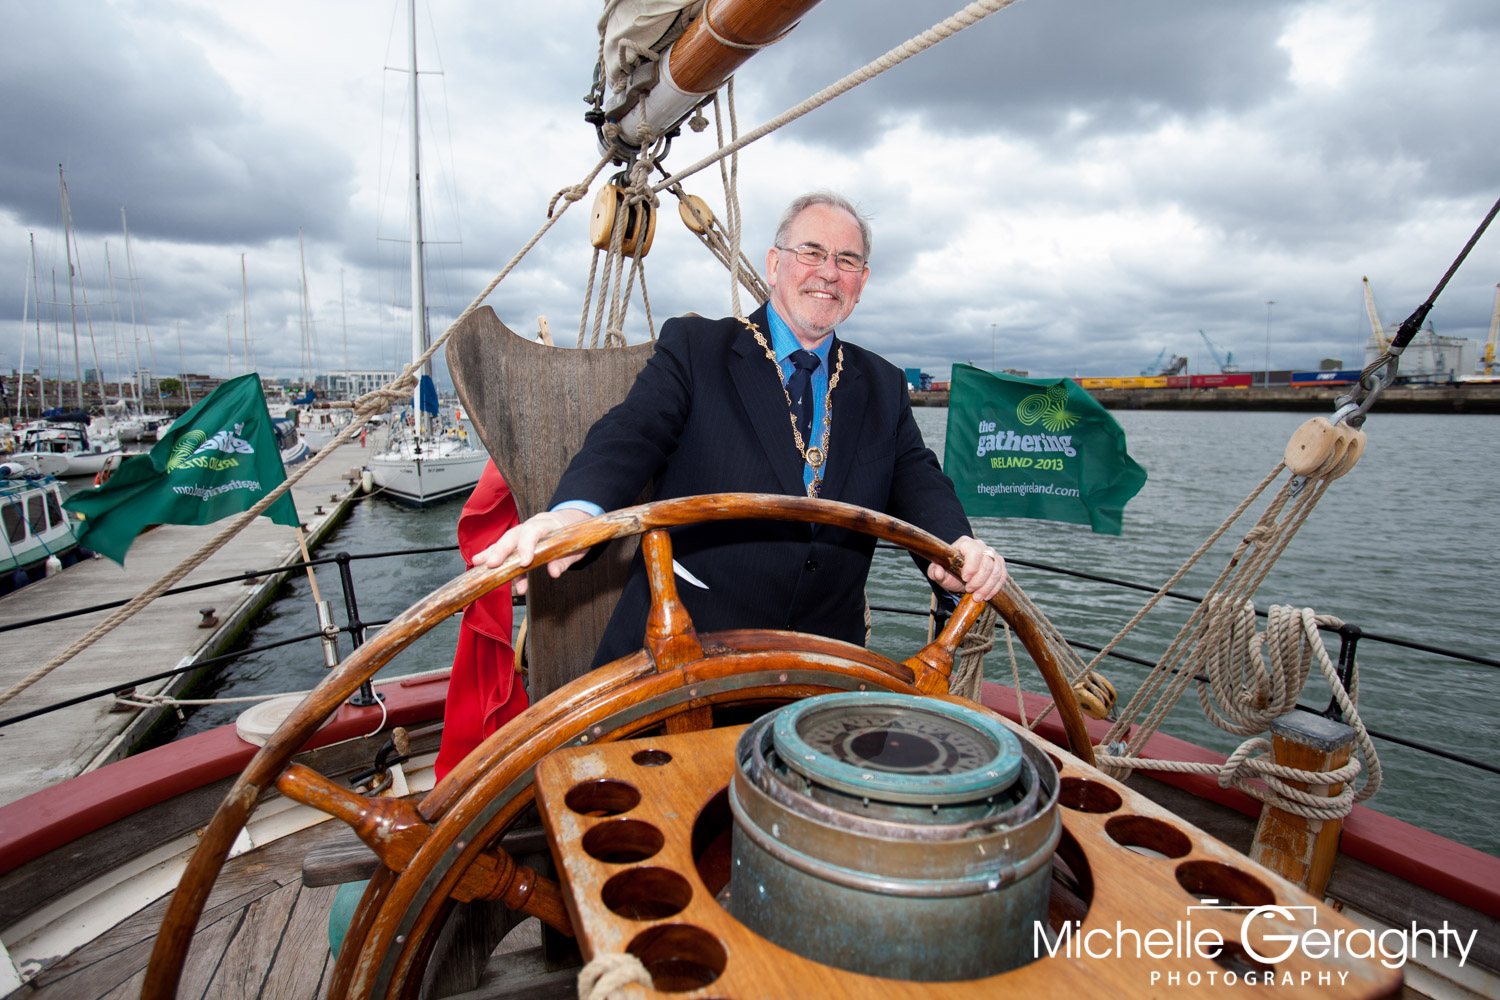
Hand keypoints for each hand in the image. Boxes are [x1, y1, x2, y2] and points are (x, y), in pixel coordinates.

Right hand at [471, 507, 592, 594]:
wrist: (568, 524)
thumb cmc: (570, 537)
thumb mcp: (574, 549)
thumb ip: (563, 561)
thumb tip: (553, 572)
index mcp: (546, 524)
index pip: (533, 531)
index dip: (526, 546)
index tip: (524, 563)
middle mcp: (530, 527)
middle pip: (513, 536)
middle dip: (501, 550)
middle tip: (492, 565)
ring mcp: (522, 534)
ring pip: (505, 542)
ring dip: (492, 553)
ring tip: (479, 563)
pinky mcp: (517, 543)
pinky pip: (505, 551)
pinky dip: (494, 558)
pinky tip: (482, 567)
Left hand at [927, 535, 1006, 601]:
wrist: (959, 576)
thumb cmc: (949, 571)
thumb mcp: (938, 572)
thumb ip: (935, 571)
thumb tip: (938, 572)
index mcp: (965, 543)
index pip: (973, 552)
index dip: (971, 566)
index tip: (965, 579)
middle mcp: (980, 546)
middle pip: (987, 562)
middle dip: (979, 580)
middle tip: (970, 591)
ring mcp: (992, 554)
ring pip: (996, 570)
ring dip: (987, 586)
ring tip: (978, 597)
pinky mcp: (999, 564)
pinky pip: (1002, 576)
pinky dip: (994, 588)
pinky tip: (986, 595)